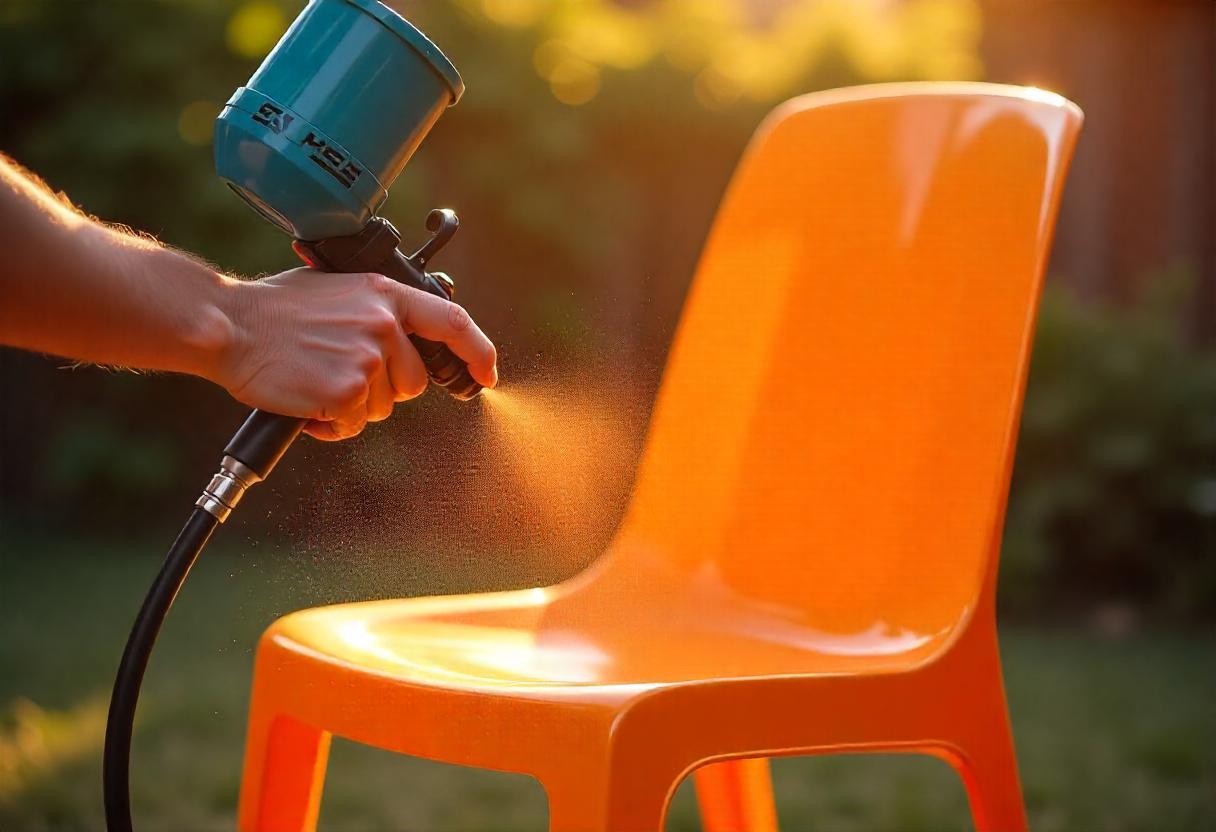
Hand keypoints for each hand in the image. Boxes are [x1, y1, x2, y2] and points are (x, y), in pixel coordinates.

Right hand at [216, 268, 495, 439]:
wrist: (230, 325)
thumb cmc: (276, 310)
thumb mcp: (339, 291)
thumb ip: (378, 310)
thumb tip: (406, 337)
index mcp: (386, 294)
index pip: (453, 323)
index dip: (478, 352)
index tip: (487, 375)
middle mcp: (383, 324)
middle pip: (413, 383)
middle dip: (384, 390)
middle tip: (340, 375)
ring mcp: (367, 359)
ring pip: (382, 408)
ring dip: (353, 406)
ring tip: (316, 380)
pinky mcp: (347, 392)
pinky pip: (353, 425)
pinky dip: (332, 425)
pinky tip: (307, 403)